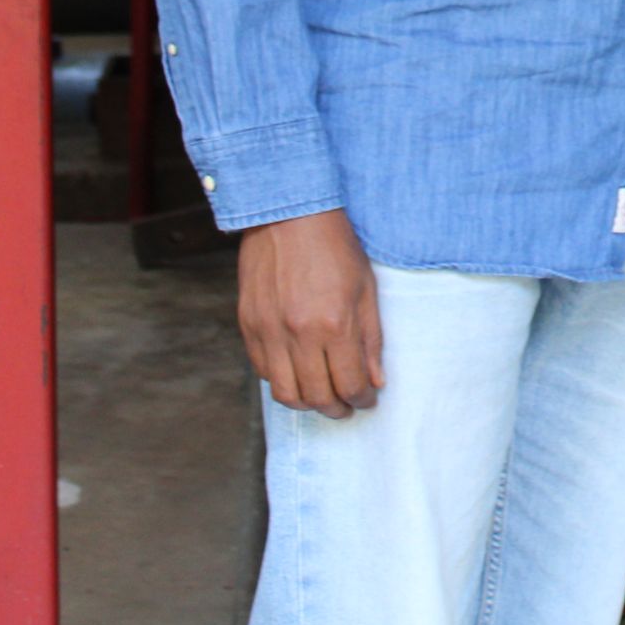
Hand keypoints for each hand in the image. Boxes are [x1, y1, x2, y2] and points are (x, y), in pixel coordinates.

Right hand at [238, 207, 383, 417]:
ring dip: (307, 403)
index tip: (368, 399)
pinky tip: (298, 373)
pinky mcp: (248, 325)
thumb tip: (375, 381)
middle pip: (317, 397)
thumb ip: (370, 339)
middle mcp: (298, 334)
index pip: (349, 384)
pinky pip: (263, 371)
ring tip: (322, 397)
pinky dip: (282, 381)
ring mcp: (268, 332)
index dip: (362, 399)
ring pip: (285, 394)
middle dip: (337, 409)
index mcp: (334, 324)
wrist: (290, 216)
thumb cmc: (335, 248)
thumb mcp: (366, 289)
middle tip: (347, 406)